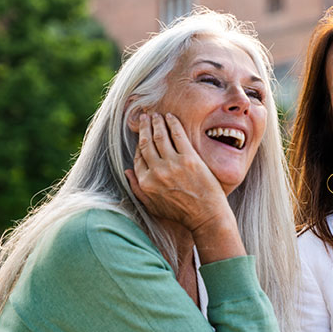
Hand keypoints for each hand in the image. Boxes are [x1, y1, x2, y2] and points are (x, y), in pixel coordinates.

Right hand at [125, 113, 245, 262]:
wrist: (206, 216)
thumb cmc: (180, 213)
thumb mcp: (152, 206)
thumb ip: (137, 189)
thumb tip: (127, 171)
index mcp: (146, 183)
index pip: (138, 157)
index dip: (139, 145)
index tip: (142, 137)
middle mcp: (156, 172)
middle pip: (146, 143)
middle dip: (144, 127)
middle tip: (145, 117)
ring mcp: (173, 164)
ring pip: (160, 136)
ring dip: (157, 122)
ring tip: (156, 115)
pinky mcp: (189, 159)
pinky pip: (177, 135)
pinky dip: (172, 123)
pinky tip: (170, 117)